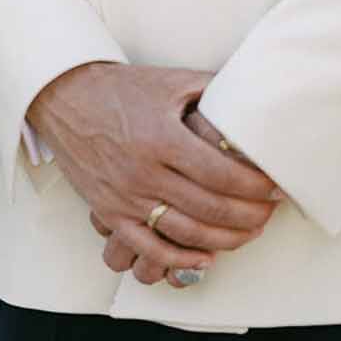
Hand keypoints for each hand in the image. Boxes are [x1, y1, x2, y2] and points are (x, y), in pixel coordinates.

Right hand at [28, 62, 280, 286]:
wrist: (64, 98)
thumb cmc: (122, 88)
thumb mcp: (169, 81)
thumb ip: (211, 89)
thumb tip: (253, 93)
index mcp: (162, 137)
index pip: (220, 173)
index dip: (254, 185)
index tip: (275, 186)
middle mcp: (143, 171)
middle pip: (208, 207)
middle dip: (248, 215)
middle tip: (270, 212)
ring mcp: (124, 195)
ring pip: (184, 232)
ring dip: (224, 239)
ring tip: (249, 232)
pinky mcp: (109, 211)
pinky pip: (147, 246)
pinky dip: (179, 259)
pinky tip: (205, 259)